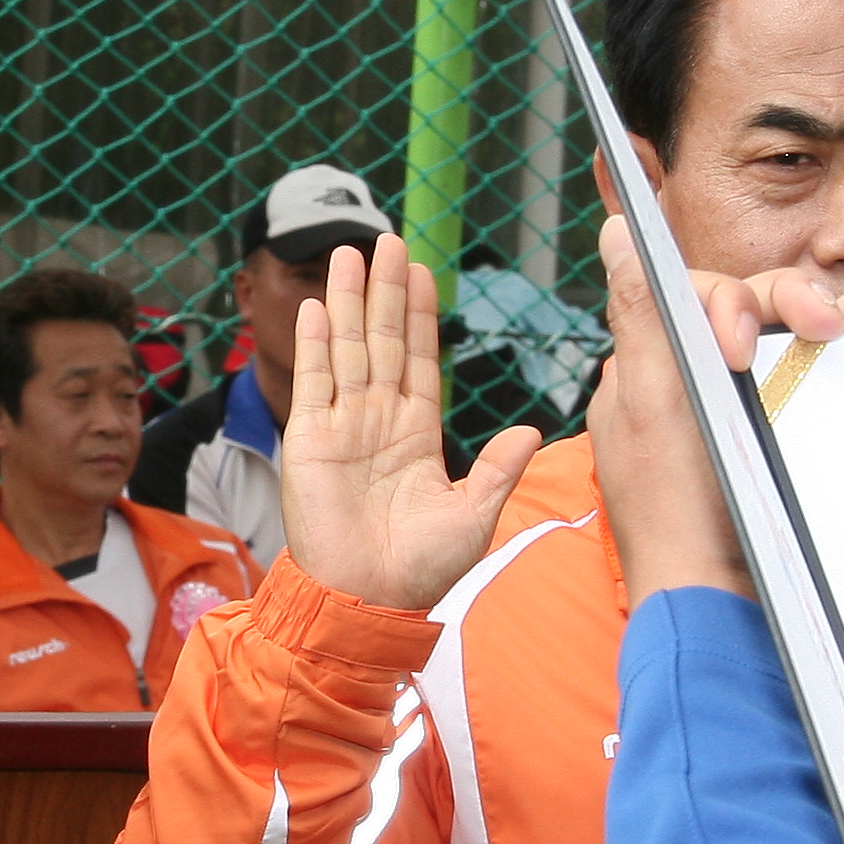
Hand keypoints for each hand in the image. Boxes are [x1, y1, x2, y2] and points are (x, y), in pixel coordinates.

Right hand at [278, 237, 540, 612]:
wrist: (366, 603)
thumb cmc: (419, 571)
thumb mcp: (473, 516)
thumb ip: (498, 469)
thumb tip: (534, 432)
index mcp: (418, 434)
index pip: (422, 359)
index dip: (423, 315)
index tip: (424, 271)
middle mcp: (378, 422)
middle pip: (383, 341)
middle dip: (386, 291)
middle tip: (388, 241)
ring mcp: (342, 428)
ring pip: (347, 349)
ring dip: (347, 301)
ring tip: (350, 254)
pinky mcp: (309, 441)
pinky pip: (313, 383)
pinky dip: (313, 344)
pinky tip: (314, 307)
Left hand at [583, 221, 843, 602]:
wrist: (730, 609)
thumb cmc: (682, 518)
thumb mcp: (653, 407)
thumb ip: (643, 314)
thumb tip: (617, 228)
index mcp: (660, 371)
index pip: (707, 295)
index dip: (736, 303)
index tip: (741, 351)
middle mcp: (706, 385)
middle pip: (765, 311)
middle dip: (803, 301)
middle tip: (832, 326)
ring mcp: (752, 414)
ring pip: (809, 339)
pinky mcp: (790, 440)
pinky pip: (832, 381)